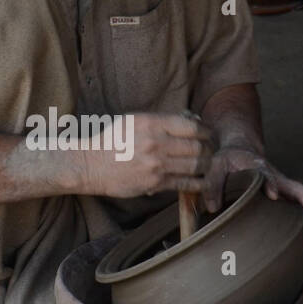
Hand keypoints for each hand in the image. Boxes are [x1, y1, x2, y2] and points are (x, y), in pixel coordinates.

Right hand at [80, 112, 213, 198]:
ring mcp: (156, 164)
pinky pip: (184, 183)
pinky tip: (202, 180)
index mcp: (151, 123)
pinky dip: (198, 182)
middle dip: (209, 149)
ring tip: (207, 163)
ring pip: (195, 165)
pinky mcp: (155, 183)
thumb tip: (188, 122)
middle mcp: (156, 143)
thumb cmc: (112, 141)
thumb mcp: (133, 121)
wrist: (91, 165)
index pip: (191, 126)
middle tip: (211, 150)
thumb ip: (159, 121)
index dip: (205, 131)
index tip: (208, 134)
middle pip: (197, 146)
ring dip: (205, 165)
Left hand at [201, 146, 302, 223]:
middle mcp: (275, 178)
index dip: (270, 184)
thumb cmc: (227, 159)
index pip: (268, 175)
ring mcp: (280, 188)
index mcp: (259, 168)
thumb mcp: (215, 165)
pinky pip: (294, 207)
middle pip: (298, 189)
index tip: (273, 195)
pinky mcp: (279, 195)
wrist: (239, 150)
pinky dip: (301, 221)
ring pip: (300, 201)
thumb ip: (212, 184)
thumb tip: (212, 208)